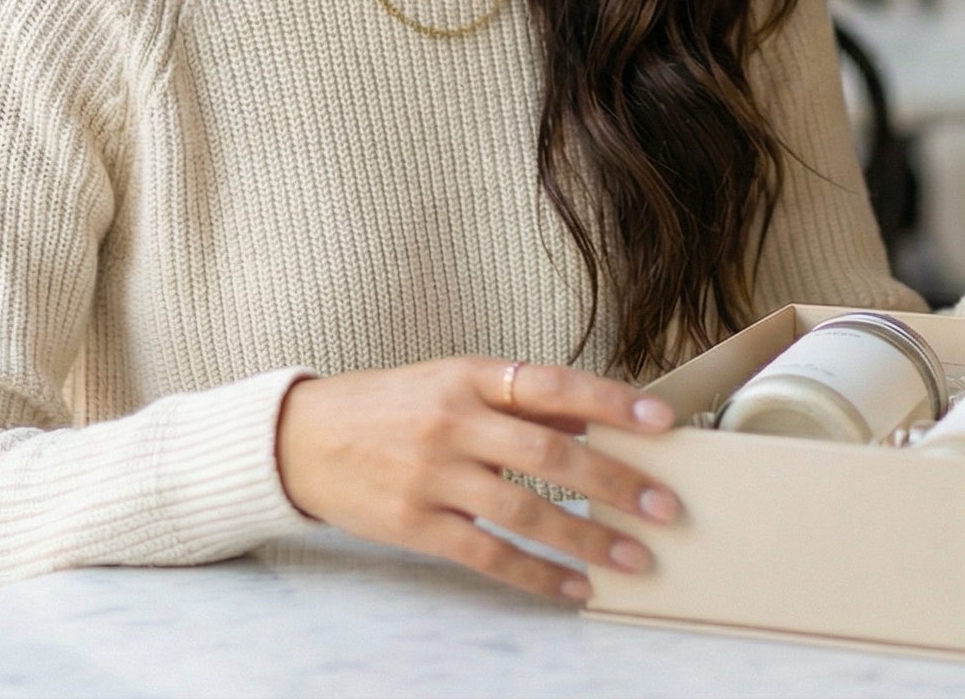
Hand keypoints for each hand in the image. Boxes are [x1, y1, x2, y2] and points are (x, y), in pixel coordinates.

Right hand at [273, 357, 681, 600]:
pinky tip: (574, 587)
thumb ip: (520, 400)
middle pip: (549, 453)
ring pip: (524, 510)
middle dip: (614, 482)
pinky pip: (487, 555)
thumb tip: (593, 418)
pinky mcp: (414, 524)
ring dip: (587, 537)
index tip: (664, 422)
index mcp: (470, 378)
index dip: (612, 402)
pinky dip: (536, 574)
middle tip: (664, 507)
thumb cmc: (387, 408)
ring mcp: (432, 476)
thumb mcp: (451, 382)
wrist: (301, 439)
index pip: (554, 384)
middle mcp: (454, 423)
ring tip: (634, 557)